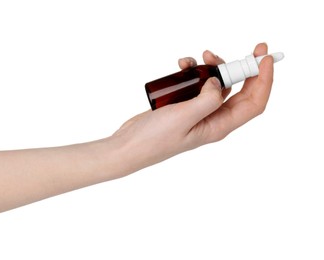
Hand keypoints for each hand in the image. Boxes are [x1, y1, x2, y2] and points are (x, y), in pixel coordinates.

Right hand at [113, 43, 273, 171]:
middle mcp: (213, 119)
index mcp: (219, 126)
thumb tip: (218, 83)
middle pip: (241, 91)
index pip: (254, 103)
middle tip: (245, 50)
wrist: (129, 145)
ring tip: (201, 57)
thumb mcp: (184, 119)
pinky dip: (195, 72)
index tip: (264, 58)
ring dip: (215, 67)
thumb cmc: (154, 140)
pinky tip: (182, 65)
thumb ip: (207, 100)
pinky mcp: (185, 105)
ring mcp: (199, 112)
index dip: (264, 80)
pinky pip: (199, 84)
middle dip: (244, 69)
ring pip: (219, 85)